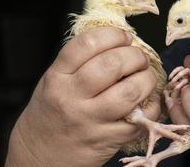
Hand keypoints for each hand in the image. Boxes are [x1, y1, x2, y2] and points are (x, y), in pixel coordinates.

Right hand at [5, 27, 160, 166]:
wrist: (37, 158)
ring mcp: (89, 120)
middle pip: (113, 65)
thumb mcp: (53, 82)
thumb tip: (118, 40)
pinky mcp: (106, 140)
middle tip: (140, 58)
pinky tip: (148, 102)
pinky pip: (140, 119)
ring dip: (147, 79)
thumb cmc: (50, 114)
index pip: (87, 44)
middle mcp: (71, 97)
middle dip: (135, 56)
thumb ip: (79, 62)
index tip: (125, 37)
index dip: (113, 35)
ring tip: (146, 77)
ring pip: (129, 91)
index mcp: (56, 77)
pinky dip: (152, 107)